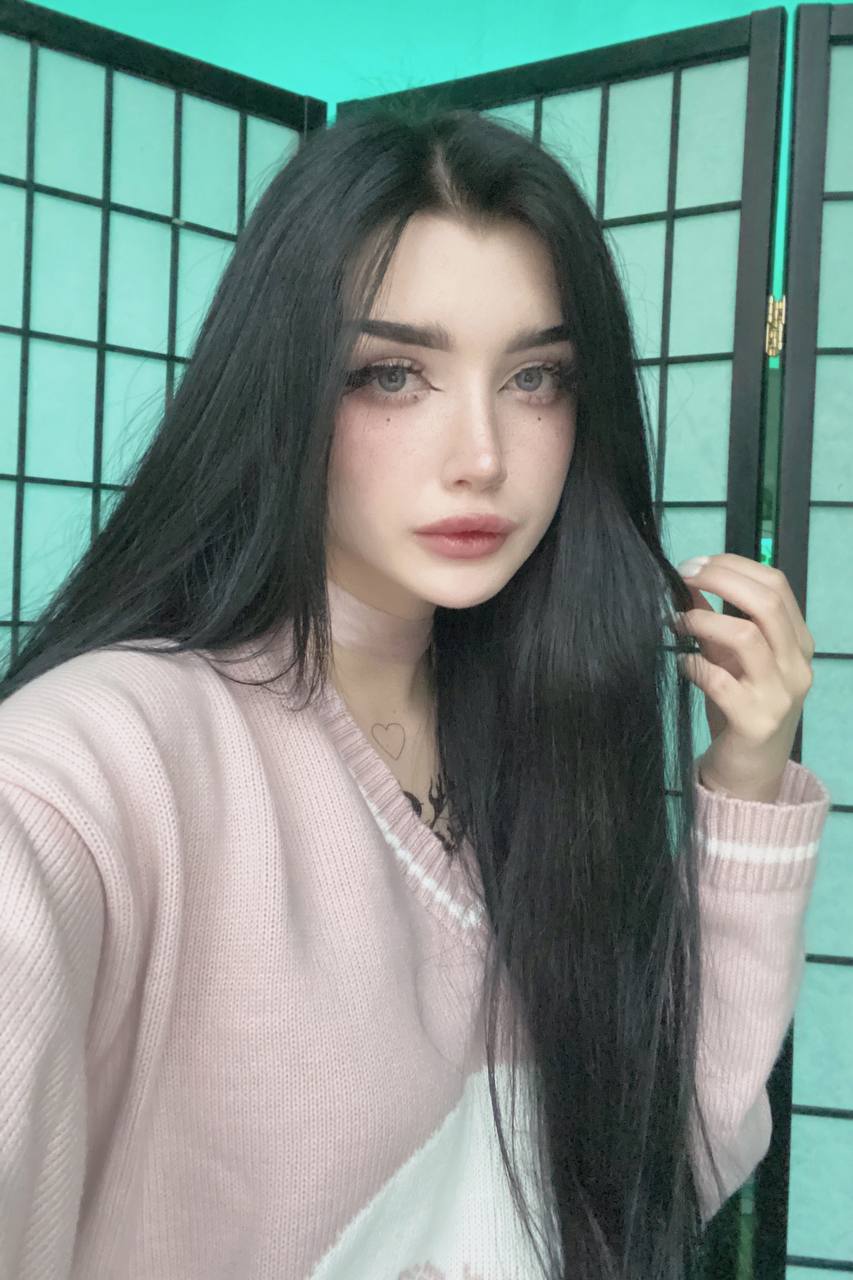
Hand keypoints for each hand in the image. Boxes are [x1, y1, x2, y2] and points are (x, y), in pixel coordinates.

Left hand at [666, 553, 815, 802]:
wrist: (749, 773)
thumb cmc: (739, 709)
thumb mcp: (731, 659)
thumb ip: (717, 623)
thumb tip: (689, 582)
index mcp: (797, 642)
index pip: (776, 585)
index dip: (734, 565)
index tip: (695, 563)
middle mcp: (796, 664)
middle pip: (766, 602)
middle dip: (719, 579)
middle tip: (681, 576)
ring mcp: (781, 694)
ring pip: (746, 636)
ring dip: (703, 620)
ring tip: (677, 621)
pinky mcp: (756, 722)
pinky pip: (720, 681)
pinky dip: (694, 665)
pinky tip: (683, 664)